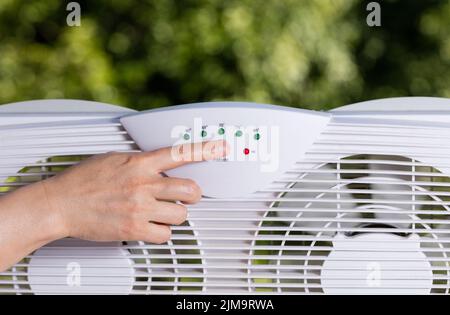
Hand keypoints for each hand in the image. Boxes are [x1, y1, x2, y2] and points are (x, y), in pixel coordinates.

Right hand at [41, 140, 227, 243]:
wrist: (61, 203)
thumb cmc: (84, 181)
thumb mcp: (114, 159)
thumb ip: (140, 161)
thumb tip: (158, 163)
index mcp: (140, 163)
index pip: (181, 153)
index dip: (206, 150)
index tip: (221, 148)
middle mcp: (144, 184)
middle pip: (191, 189)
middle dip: (193, 194)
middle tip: (187, 195)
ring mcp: (140, 207)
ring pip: (182, 214)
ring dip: (175, 214)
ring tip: (161, 212)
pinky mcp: (134, 228)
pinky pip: (165, 235)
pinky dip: (162, 232)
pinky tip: (151, 226)